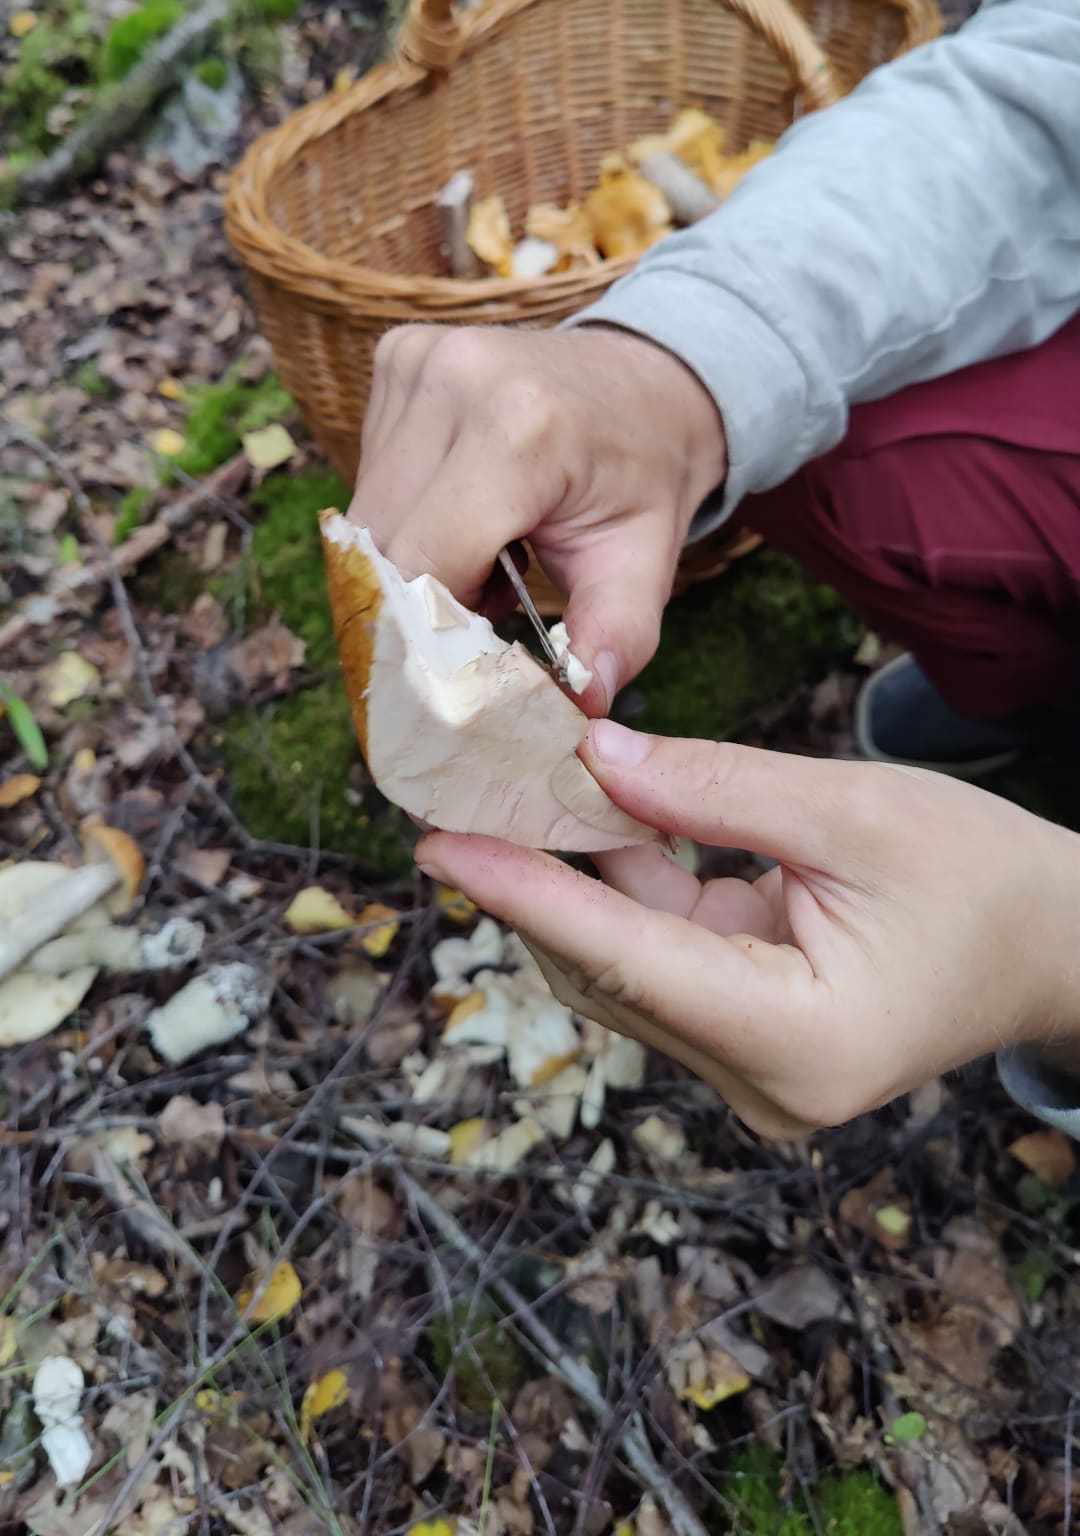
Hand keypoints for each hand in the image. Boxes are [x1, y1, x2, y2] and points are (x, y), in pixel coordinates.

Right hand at [349, 325, 725, 714]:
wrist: (649, 376)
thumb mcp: (646, 560)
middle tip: (479, 619)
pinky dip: (407, 510)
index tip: (468, 667)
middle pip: (383, 542)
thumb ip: (614, 638)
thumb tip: (578, 712)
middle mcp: (455, 379)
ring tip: (482, 558)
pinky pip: (371, 468)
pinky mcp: (397, 354)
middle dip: (419, 602)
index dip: (437, 629)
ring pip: (366, 511)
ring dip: (410, 556)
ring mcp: (419, 359)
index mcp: (521, 429)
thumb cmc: (643, 472)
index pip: (426, 564)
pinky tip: (463, 508)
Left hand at [414, 721, 1079, 1138]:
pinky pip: (662, 957)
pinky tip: (583, 817)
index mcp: (798, 1043)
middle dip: (534, 878)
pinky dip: (623, 888)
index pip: (628, 962)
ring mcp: (751, 1070)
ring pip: (626, 967)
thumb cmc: (978, 876)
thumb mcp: (856, 810)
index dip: (527, 897)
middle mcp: (762, 1082)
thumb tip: (596, 758)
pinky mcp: (747, 1037)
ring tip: (503, 791)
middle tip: (456, 791)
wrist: (1051, 943)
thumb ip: (719, 788)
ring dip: (572, 879)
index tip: (440, 846)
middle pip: (611, 974)